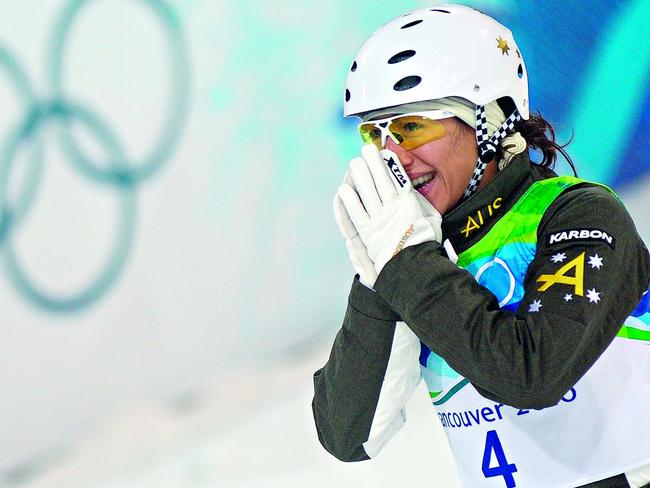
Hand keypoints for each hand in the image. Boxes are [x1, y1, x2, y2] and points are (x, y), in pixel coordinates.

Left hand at [338, 145, 441, 275]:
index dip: (387, 165)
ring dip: (360, 176)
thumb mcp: (429, 216)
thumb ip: (419, 202)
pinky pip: (356, 213)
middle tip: (364, 151)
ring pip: (367, 193)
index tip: (382, 153)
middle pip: (379, 181)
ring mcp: (379, 219)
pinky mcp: (368, 232)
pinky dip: (350, 201)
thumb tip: (410, 189)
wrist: (414, 265)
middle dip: (372, 164)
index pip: (396, 179)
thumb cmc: (424, 241)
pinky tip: (344, 189)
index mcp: (408, 203)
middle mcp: (392, 208)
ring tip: (354, 163)